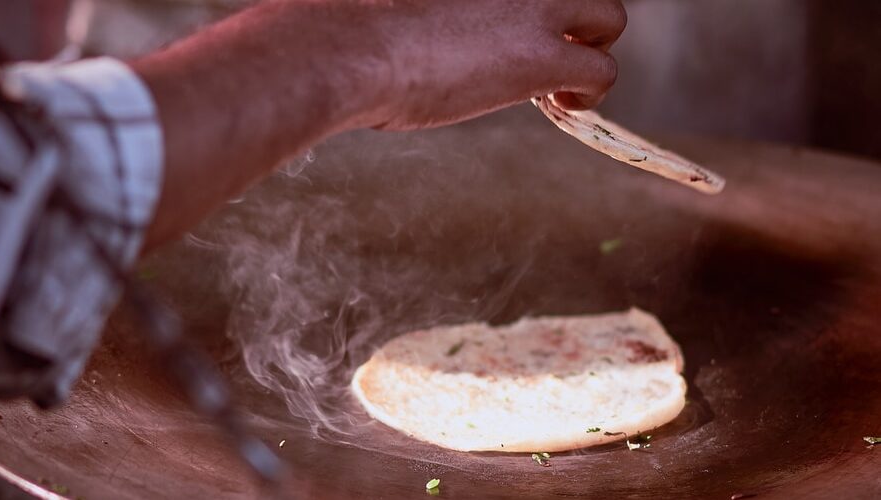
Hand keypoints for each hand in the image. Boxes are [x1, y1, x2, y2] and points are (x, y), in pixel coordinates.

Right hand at [134, 0, 625, 248]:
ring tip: (555, 86)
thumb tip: (437, 24)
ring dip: (588, 52)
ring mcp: (535, 4)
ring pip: (608, 16)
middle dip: (574, 17)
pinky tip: (558, 107)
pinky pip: (601, 72)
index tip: (510, 27)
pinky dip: (587, 96)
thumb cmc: (345, 22)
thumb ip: (436, 3)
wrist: (340, 48)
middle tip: (544, 52)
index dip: (533, 5)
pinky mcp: (541, 55)